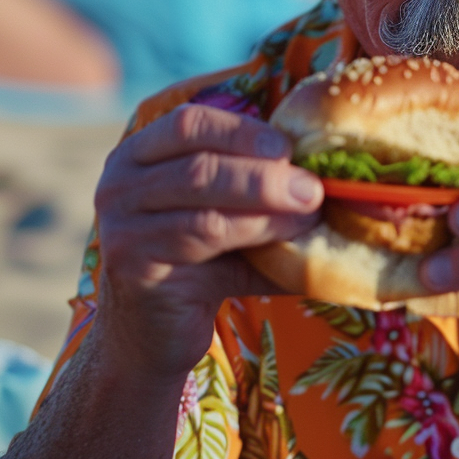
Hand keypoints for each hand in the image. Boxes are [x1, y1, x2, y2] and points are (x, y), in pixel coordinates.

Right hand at [93, 104, 323, 377]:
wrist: (152, 337)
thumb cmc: (202, 265)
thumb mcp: (230, 216)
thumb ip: (262, 190)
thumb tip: (339, 172)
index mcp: (140, 154)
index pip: (190, 122)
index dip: (243, 130)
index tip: (289, 146)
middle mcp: (119, 184)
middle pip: (200, 165)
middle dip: (266, 175)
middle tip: (314, 187)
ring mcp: (121, 227)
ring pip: (206, 208)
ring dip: (267, 209)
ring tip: (310, 213)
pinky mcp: (134, 268)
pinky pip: (203, 243)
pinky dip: (255, 236)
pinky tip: (286, 243)